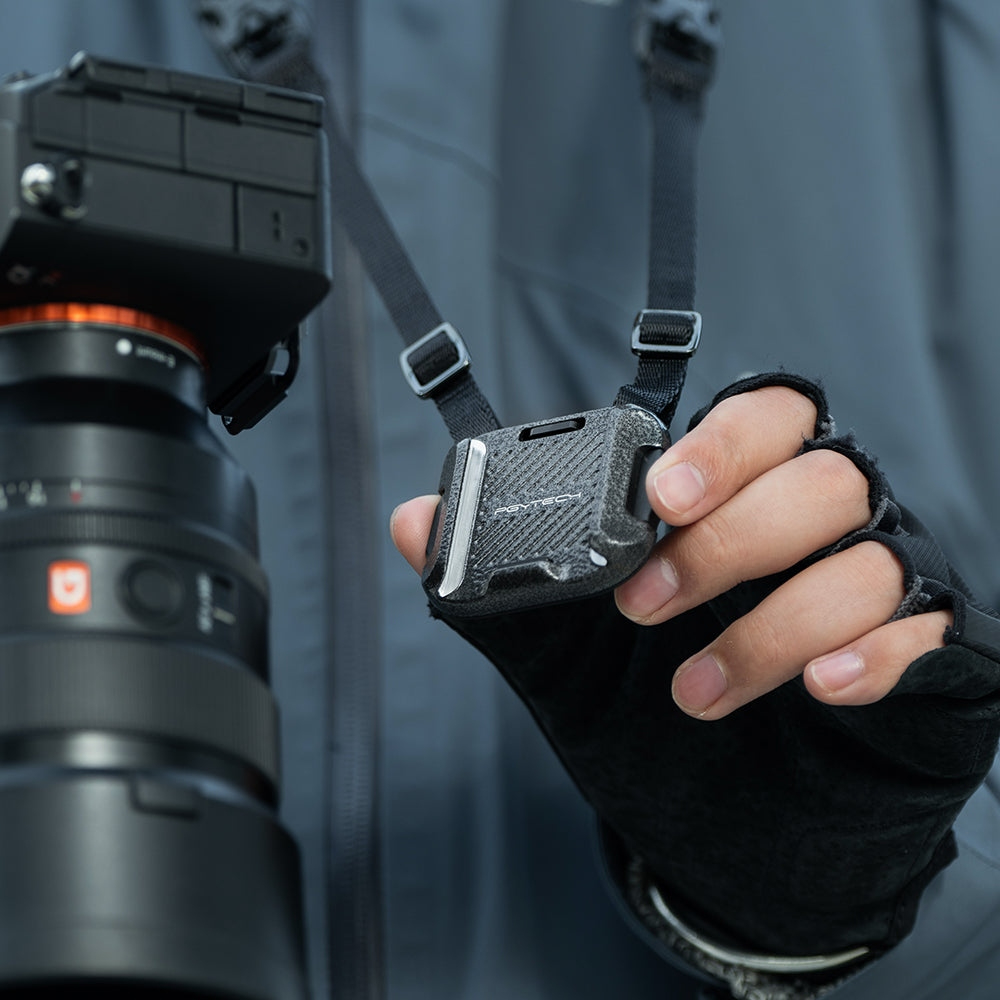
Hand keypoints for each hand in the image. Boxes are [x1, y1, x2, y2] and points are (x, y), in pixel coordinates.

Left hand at [390, 380, 993, 955]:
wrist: (724, 827)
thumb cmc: (650, 715)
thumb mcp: (568, 651)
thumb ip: (505, 583)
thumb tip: (416, 521)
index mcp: (745, 499)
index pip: (765, 419)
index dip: (719, 445)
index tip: (659, 497)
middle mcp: (824, 529)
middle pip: (819, 479)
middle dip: (729, 539)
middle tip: (644, 603)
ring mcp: (883, 588)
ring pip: (865, 559)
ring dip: (771, 622)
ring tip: (693, 691)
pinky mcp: (928, 660)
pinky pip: (926, 634)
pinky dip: (871, 655)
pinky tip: (818, 686)